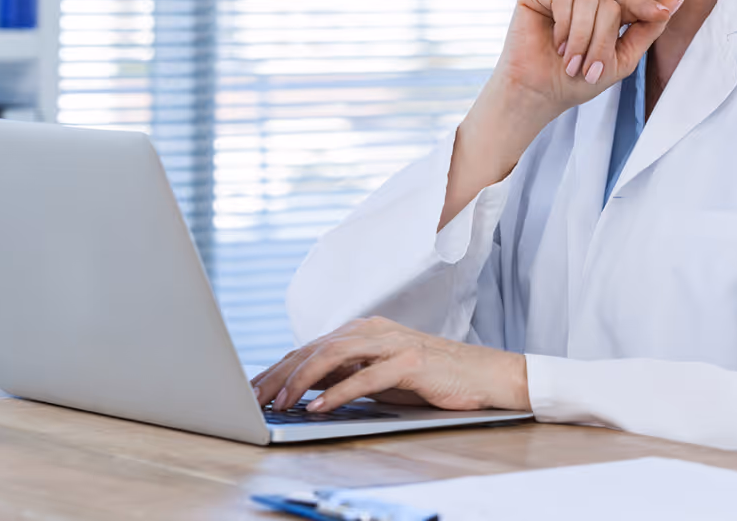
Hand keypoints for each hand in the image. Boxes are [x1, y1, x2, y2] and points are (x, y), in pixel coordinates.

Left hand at [250, 316, 528, 413]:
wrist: (484, 374)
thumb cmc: (431, 377)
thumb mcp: (380, 375)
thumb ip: (346, 374)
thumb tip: (305, 386)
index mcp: (363, 330)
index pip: (310, 347)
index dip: (278, 368)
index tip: (253, 389)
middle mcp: (373, 330)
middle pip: (313, 348)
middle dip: (279, 374)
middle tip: (254, 399)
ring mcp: (391, 342)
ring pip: (333, 356)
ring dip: (301, 381)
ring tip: (280, 403)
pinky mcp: (409, 362)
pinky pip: (364, 377)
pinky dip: (337, 393)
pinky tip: (317, 407)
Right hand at [438, 0, 682, 226]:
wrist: (538, 95)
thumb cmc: (574, 82)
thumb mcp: (621, 59)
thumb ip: (647, 29)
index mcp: (603, 13)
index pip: (630, 0)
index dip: (645, 5)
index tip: (661, 12)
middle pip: (610, 5)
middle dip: (602, 42)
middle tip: (587, 70)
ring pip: (590, 2)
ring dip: (583, 40)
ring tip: (569, 63)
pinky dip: (565, 27)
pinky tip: (556, 45)